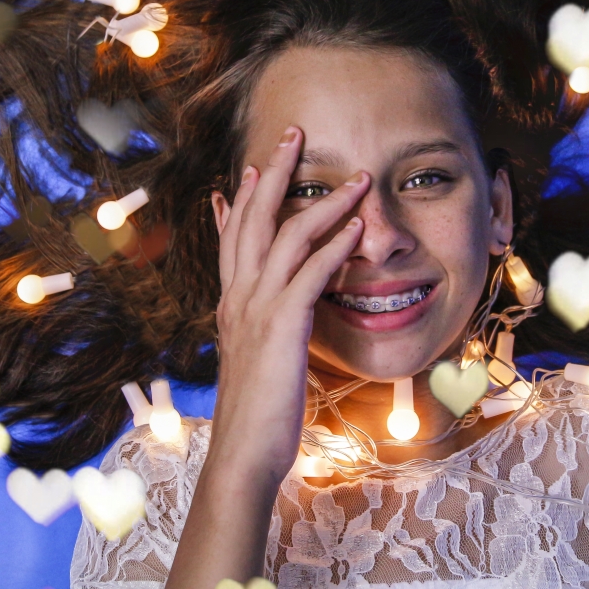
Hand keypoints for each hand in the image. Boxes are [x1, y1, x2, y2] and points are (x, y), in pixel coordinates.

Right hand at [208, 125, 368, 484]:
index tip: (249, 171)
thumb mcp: (258, 361)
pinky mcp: (282, 325)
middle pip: (253, 218)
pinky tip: (357, 226)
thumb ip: (266, 332)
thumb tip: (279, 319)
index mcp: (232, 305)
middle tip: (293, 136)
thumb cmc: (257, 414)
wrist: (244, 452)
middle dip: (275, 173)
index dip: (242, 201)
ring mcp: (256, 308)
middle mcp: (238, 298)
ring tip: (355, 177)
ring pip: (286, 236)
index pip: (232, 239)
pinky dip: (334, 244)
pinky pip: (310, 272)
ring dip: (324, 201)